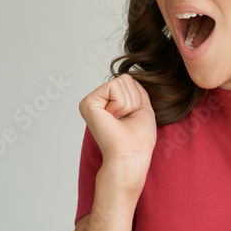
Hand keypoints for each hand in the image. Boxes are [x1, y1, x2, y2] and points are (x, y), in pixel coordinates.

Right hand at [78, 73, 156, 191]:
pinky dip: (122, 104)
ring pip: (121, 82)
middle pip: (125, 79)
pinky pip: (115, 87)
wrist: (131, 154)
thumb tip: (131, 76)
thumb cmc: (138, 139)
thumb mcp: (142, 108)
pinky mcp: (88, 102)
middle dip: (133, 100)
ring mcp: (91, 101)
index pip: (129, 81)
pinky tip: (114, 118)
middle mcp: (96, 100)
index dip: (137, 98)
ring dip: (129, 103)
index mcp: (107, 102)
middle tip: (126, 119)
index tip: (131, 117)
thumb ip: (136, 91)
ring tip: (120, 120)